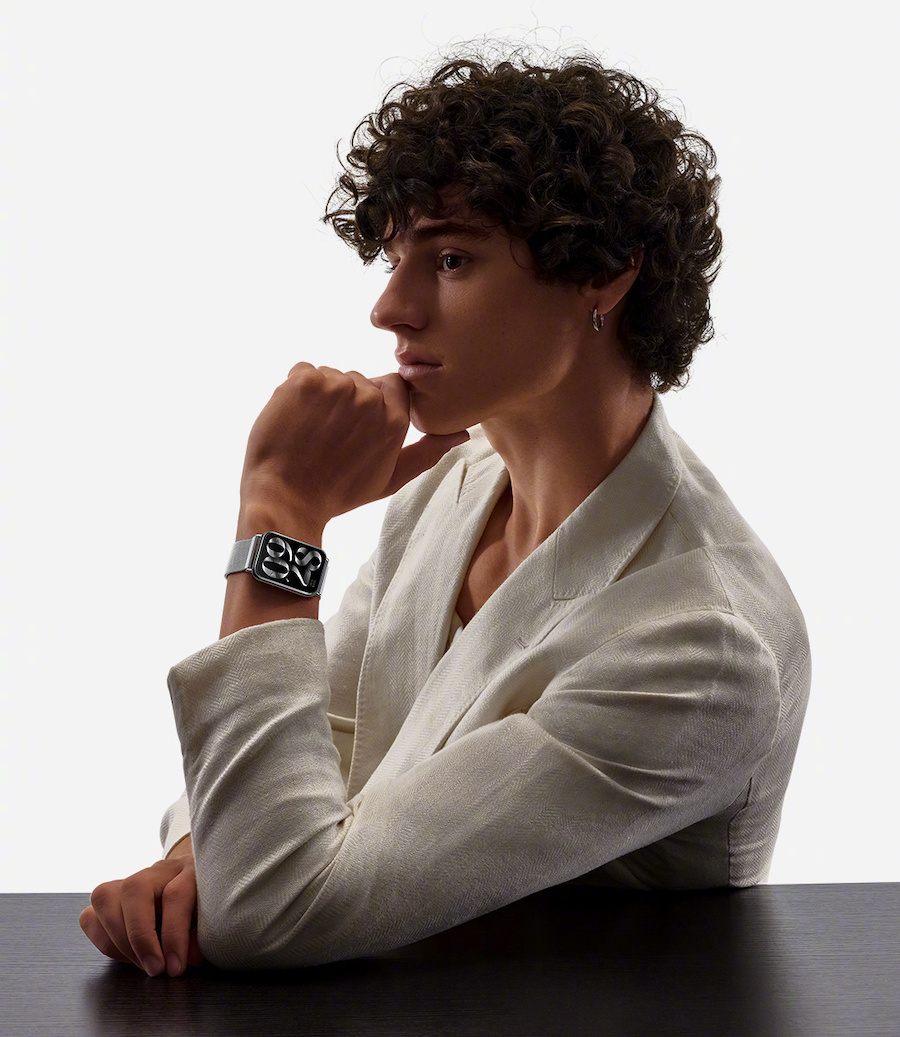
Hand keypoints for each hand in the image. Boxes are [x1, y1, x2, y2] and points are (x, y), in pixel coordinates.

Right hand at [79, 846, 203, 976]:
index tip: (175, 968)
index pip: (175, 895)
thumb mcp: (214, 920)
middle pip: (134, 889)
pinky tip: (125, 954)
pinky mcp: (111, 896)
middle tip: (155, 968)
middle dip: (140, 937)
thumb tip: (188, 957)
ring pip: (105, 896)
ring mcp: (132, 878)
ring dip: (119, 940)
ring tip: (141, 963)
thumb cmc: (207, 906)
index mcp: (190, 870)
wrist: (196, 884)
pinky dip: (103, 939)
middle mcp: (159, 870)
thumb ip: (202, 937)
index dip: (174, 936)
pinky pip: (90, 914)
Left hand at [239, 364, 468, 524]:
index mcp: (395, 419)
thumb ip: (427, 452)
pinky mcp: (304, 380)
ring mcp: (336, 386)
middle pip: (360, 380)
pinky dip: (296, 391)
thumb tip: (463, 434)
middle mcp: (370, 398)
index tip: (356, 425)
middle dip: (346, 401)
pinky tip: (294, 421)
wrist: (286, 498)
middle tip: (330, 436)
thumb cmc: (339, 493)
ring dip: (321, 396)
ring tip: (311, 431)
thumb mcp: (391, 478)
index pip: (393, 385)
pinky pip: (303, 371)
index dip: (374, 403)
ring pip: (332, 376)